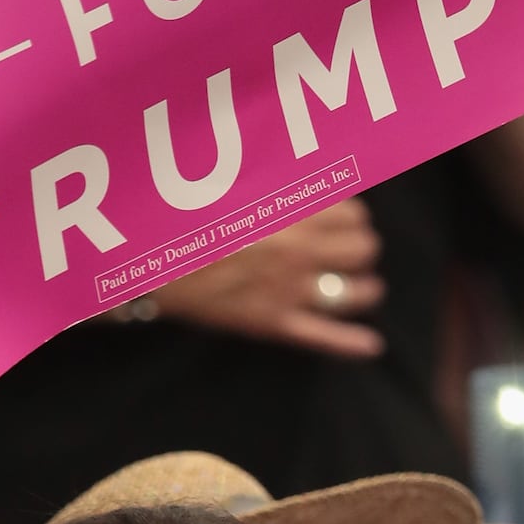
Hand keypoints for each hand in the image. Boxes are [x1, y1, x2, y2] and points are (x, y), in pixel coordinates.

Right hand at [156, 200, 384, 357]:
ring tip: (361, 288)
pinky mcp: (273, 323)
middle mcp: (302, 251)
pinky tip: (371, 345)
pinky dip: (350, 343)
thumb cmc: (189, 213)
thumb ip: (279, 182)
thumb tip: (310, 178)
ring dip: (363, 288)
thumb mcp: (239, 184)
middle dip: (360, 250)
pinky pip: (323, 338)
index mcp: (294, 212)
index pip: (355, 214)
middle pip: (364, 250)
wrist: (152, 257)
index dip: (353, 219)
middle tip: (350, 254)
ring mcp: (291, 290)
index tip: (344, 222)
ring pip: (356, 292)